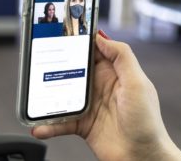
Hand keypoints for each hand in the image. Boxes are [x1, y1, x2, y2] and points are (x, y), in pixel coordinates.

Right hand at [31, 31, 180, 160]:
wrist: (142, 156)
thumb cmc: (147, 121)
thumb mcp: (138, 83)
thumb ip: (122, 57)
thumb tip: (102, 37)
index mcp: (116, 73)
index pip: (96, 50)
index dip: (81, 41)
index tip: (64, 32)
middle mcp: (102, 87)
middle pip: (75, 70)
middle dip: (58, 64)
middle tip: (40, 59)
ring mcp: (91, 106)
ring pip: (63, 95)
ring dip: (48, 95)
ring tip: (33, 94)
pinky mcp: (83, 125)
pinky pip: (61, 122)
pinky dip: (49, 124)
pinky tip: (39, 126)